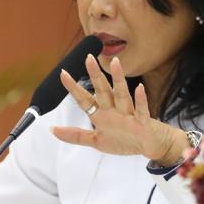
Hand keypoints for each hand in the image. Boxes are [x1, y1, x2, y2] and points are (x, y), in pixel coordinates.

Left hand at [52, 54, 187, 165]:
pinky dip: (140, 100)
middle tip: (88, 58)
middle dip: (95, 75)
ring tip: (115, 62)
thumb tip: (52, 130)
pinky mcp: (143, 122)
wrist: (151, 145)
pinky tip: (139, 88)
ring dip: (118, 79)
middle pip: (103, 91)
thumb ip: (76, 135)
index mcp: (102, 115)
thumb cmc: (125, 140)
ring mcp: (129, 115)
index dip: (74, 88)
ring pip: (122, 95)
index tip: (62, 73)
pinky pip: (142, 110)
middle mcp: (114, 111)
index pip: (85, 100)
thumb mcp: (97, 141)